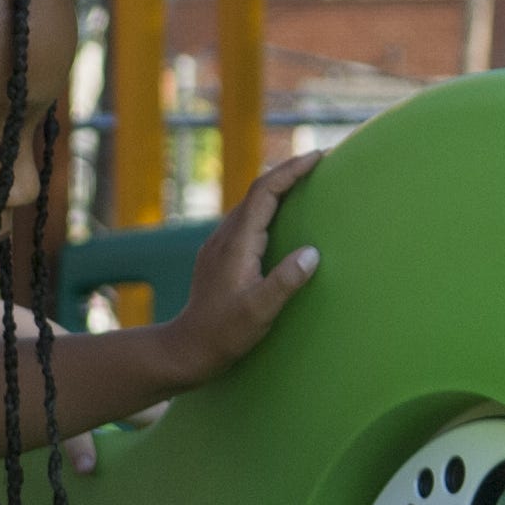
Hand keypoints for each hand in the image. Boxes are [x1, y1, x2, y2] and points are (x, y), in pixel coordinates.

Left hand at [154, 152, 321, 385]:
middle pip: (257, 192)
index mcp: (236, 244)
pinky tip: (279, 219)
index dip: (290, 170)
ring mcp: (218, 246)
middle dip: (287, 173)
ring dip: (277, 190)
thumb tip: (312, 253)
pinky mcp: (218, 257)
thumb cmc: (223, 334)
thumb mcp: (258, 312)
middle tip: (319, 163)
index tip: (317, 156)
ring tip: (305, 184)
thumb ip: (285, 282)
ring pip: (249, 205)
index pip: (264, 192)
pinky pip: (245, 221)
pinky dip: (267, 209)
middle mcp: (224, 237)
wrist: (186, 348)